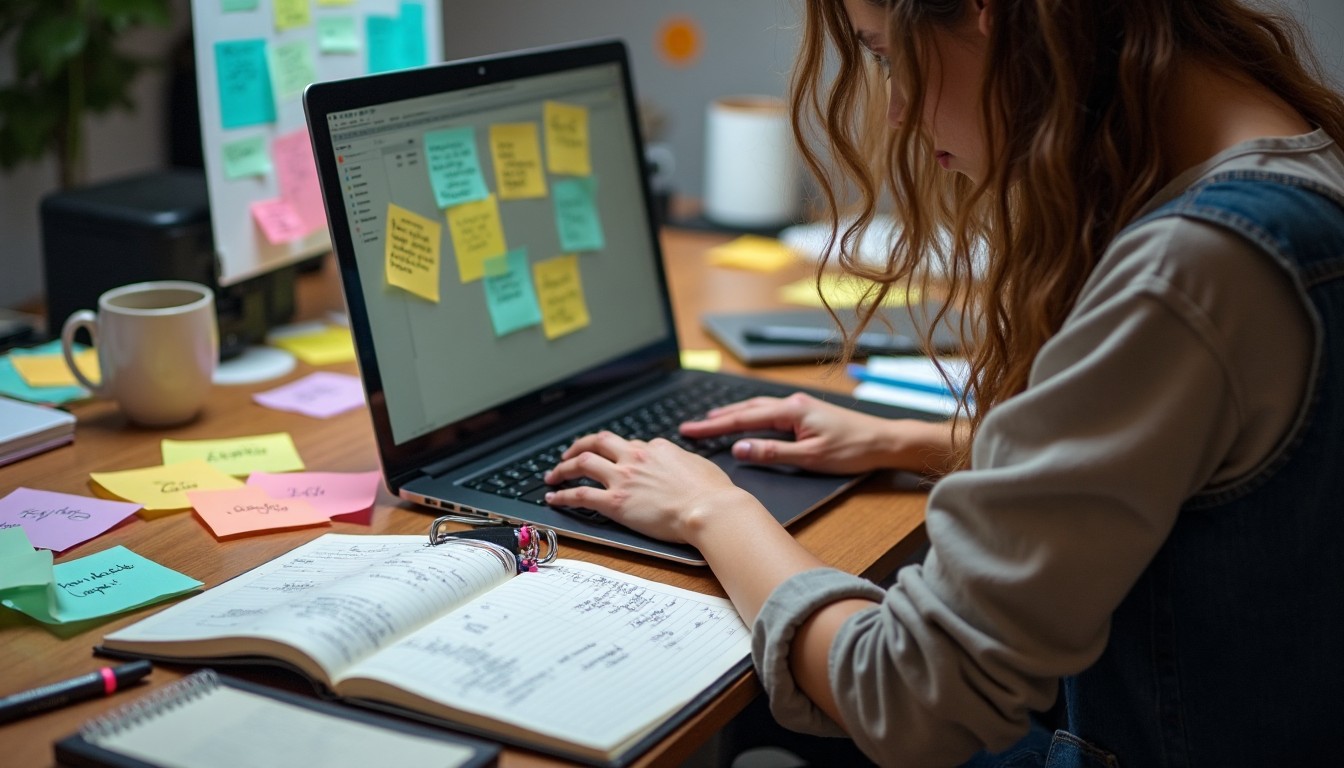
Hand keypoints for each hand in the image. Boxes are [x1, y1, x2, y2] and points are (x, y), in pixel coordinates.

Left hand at [543, 431, 761, 543]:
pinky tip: (554, 498)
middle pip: (598, 442)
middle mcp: (635, 457)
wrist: (711, 510)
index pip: (629, 445)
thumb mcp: (699, 465)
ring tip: (554, 475)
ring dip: (563, 467)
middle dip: (579, 445)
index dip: (619, 453)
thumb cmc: (713, 494)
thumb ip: (682, 462)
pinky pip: (580, 495)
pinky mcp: (615, 502)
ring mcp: (623, 478)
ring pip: (582, 463)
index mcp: (656, 448)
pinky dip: (563, 496)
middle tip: (569, 454)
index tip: (615, 461)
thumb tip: (681, 466)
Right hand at [681, 392, 955, 474]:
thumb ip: (772, 452)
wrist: (884, 442)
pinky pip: (768, 411)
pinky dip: (749, 415)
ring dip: (732, 414)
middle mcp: (792, 403)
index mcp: (791, 411)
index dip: (714, 426)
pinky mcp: (806, 412)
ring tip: (709, 421)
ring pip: (756, 408)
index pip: (743, 418)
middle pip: (745, 409)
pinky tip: (744, 419)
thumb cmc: (852, 450)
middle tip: (690, 427)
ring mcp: (799, 406)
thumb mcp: (810, 457)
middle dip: (716, 418)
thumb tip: (740, 448)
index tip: (691, 431)